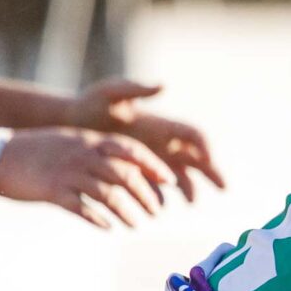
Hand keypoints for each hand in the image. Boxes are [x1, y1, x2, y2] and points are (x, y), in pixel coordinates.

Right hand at [0, 127, 180, 228]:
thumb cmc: (37, 150)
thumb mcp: (71, 142)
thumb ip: (98, 152)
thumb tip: (127, 167)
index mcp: (90, 141)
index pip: (131, 151)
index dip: (153, 166)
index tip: (169, 182)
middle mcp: (82, 155)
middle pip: (125, 175)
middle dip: (145, 195)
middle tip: (157, 212)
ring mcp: (67, 173)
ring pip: (107, 194)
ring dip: (126, 211)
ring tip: (136, 224)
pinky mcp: (51, 191)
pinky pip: (81, 208)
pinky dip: (98, 218)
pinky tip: (109, 228)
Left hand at [74, 80, 223, 201]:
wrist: (67, 118)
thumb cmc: (88, 102)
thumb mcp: (109, 92)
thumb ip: (134, 88)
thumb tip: (163, 84)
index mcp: (160, 123)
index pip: (192, 134)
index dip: (204, 147)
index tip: (208, 161)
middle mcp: (161, 140)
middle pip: (195, 156)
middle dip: (210, 171)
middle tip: (224, 187)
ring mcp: (149, 155)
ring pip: (178, 173)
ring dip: (188, 186)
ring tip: (191, 202)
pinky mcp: (134, 167)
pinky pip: (154, 184)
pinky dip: (160, 194)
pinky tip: (159, 205)